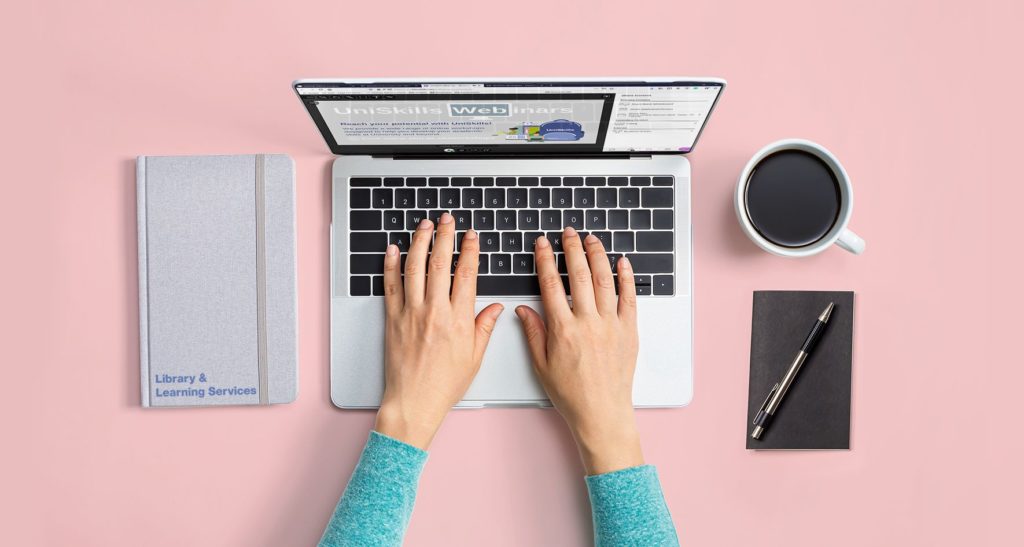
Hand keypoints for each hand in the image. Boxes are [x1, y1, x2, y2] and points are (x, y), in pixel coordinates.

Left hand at [375, 214, 503, 449]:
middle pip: (439, 264)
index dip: (470, 250)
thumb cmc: (444, 385)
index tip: (471, 236)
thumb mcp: (475, 357)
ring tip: (424, 226)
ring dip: (419, 242)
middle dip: (444, 237)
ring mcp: (411, 314)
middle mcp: (434, 312)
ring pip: (414, 268)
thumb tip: (495, 307)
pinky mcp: (392, 320)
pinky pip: (391, 286)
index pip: (466, 275)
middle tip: (446, 220)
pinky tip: (394, 249)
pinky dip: (391, 265)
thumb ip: (484, 327)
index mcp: (458, 320)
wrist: (414, 402)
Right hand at [515, 227, 642, 474]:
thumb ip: (533, 333)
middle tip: (568, 232)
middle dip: (572, 249)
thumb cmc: (571, 394)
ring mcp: (611, 325)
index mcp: (563, 330)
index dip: (546, 260)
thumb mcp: (541, 365)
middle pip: (579, 275)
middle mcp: (588, 323)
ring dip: (597, 255)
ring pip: (604, 280)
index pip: (551, 284)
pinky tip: (622, 262)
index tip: (543, 244)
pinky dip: (626, 277)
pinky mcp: (629, 331)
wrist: (602, 413)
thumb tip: (523, 309)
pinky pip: (629, 297)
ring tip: (592, 239)